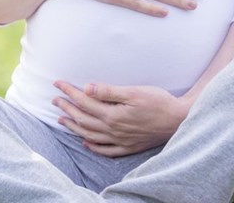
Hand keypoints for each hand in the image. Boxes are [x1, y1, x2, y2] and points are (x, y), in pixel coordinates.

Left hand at [52, 80, 190, 156]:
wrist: (180, 120)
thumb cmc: (159, 102)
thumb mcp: (134, 92)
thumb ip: (109, 91)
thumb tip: (86, 88)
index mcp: (113, 115)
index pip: (84, 102)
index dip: (69, 92)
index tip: (57, 83)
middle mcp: (114, 130)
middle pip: (83, 119)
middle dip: (66, 108)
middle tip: (54, 99)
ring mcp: (121, 141)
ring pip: (90, 135)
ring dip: (74, 126)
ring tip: (61, 119)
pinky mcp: (129, 147)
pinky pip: (106, 150)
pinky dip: (93, 146)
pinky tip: (85, 142)